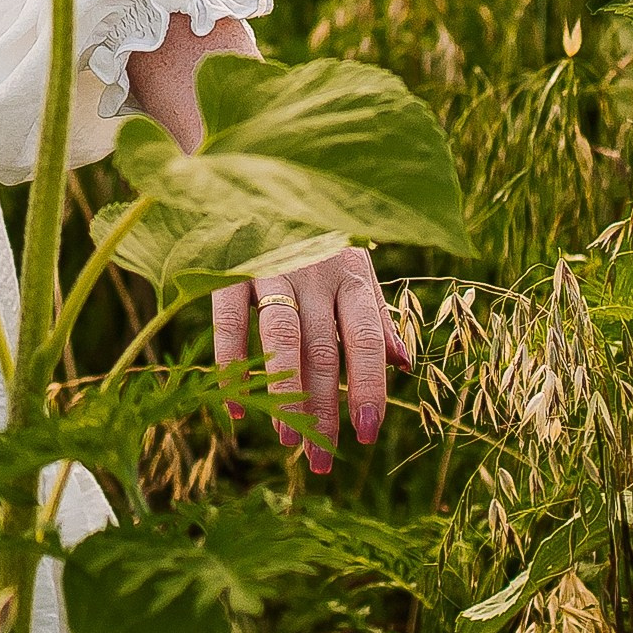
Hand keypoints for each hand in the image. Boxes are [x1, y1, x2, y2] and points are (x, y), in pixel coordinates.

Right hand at [213, 252, 410, 473]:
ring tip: (288, 441)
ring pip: (280, 340)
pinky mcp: (227, 267)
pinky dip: (233, 367)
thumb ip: (376, 314)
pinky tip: (237, 407)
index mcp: (351, 273)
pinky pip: (229, 322)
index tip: (367, 434)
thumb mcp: (354, 263)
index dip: (368, 388)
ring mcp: (268, 267)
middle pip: (322, 351)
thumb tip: (405, 364)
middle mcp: (313, 271)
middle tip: (321, 462)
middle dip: (323, 410)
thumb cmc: (315, 231)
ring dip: (284, 395)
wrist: (259, 170)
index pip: (366, 339)